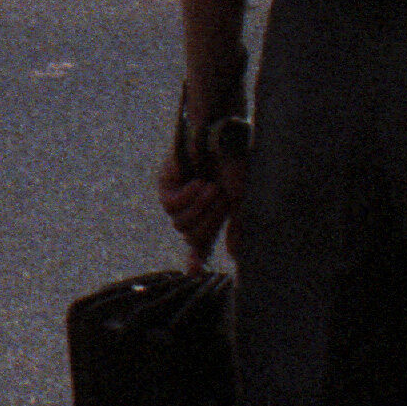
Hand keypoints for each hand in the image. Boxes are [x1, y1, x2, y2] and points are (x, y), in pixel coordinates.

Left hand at [156, 103, 243, 263]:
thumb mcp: (240, 197)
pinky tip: (197, 182)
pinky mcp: (165, 184)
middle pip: (193, 236)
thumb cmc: (235, 159)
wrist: (220, 131)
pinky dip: (187, 197)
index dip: (197, 258)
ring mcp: (179, 196)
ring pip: (181, 225)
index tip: (193, 273)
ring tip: (211, 186)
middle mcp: (195, 206)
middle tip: (220, 197)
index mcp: (213, 211)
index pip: (202, 241)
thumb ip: (236, 227)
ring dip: (199, 207)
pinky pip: (170, 207)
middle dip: (209, 220)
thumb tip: (233, 255)